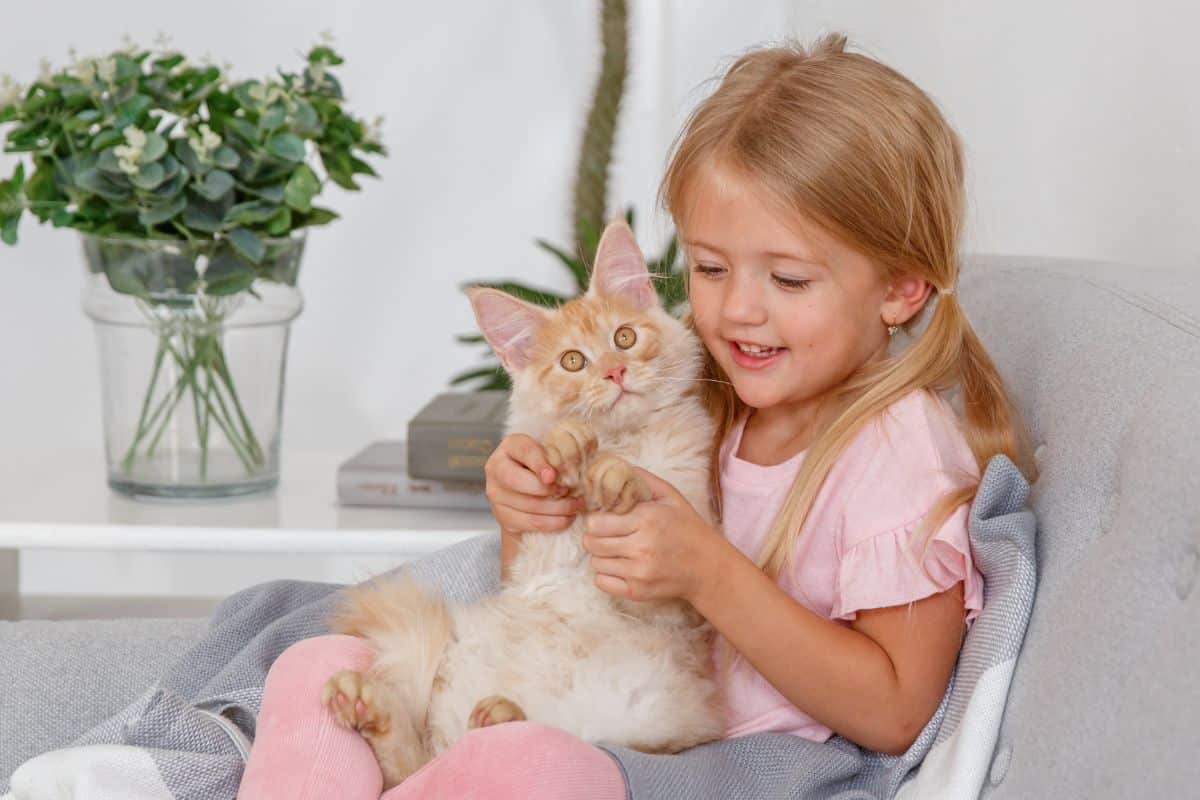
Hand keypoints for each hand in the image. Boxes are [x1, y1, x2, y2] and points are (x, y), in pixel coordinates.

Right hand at [484, 433, 585, 533]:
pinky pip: (531, 522)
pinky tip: (568, 518)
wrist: (529, 492)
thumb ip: (563, 450)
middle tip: (568, 491)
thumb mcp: (551, 453)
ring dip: (558, 508)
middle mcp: (496, 468)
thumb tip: (586, 446)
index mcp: (509, 447)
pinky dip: (554, 522)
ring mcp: (496, 495)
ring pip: (528, 505)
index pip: (523, 451)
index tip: (554, 475)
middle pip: (517, 481)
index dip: (539, 463)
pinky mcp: (503, 516)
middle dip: (547, 489)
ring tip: (576, 505)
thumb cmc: (545, 467)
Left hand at [582, 467, 725, 603]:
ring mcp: (639, 572)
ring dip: (601, 555)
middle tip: (606, 535)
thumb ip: (642, 480)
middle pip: (591, 543)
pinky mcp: (638, 592)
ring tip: (616, 550)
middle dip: (594, 537)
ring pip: (595, 562)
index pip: (596, 522)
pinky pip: (602, 583)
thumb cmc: (688, 528)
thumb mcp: (671, 496)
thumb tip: (617, 466)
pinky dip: (605, 575)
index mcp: (646, 520)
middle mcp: (641, 547)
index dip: (596, 519)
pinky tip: (619, 566)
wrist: (708, 567)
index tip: (604, 519)